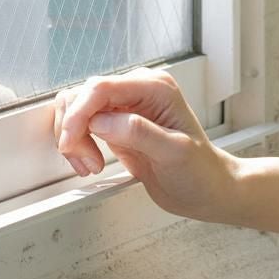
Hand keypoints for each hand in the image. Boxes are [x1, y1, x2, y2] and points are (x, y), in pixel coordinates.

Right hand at [51, 66, 238, 223]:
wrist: (206, 190)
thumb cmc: (200, 171)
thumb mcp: (175, 152)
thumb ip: (139, 133)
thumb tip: (102, 121)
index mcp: (155, 88)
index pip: (101, 87)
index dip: (78, 113)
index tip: (72, 142)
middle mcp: (137, 91)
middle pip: (81, 96)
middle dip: (73, 129)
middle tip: (87, 162)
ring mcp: (124, 107)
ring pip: (74, 109)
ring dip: (72, 138)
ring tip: (90, 165)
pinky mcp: (114, 125)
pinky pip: (80, 125)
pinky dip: (76, 144)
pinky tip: (89, 163)